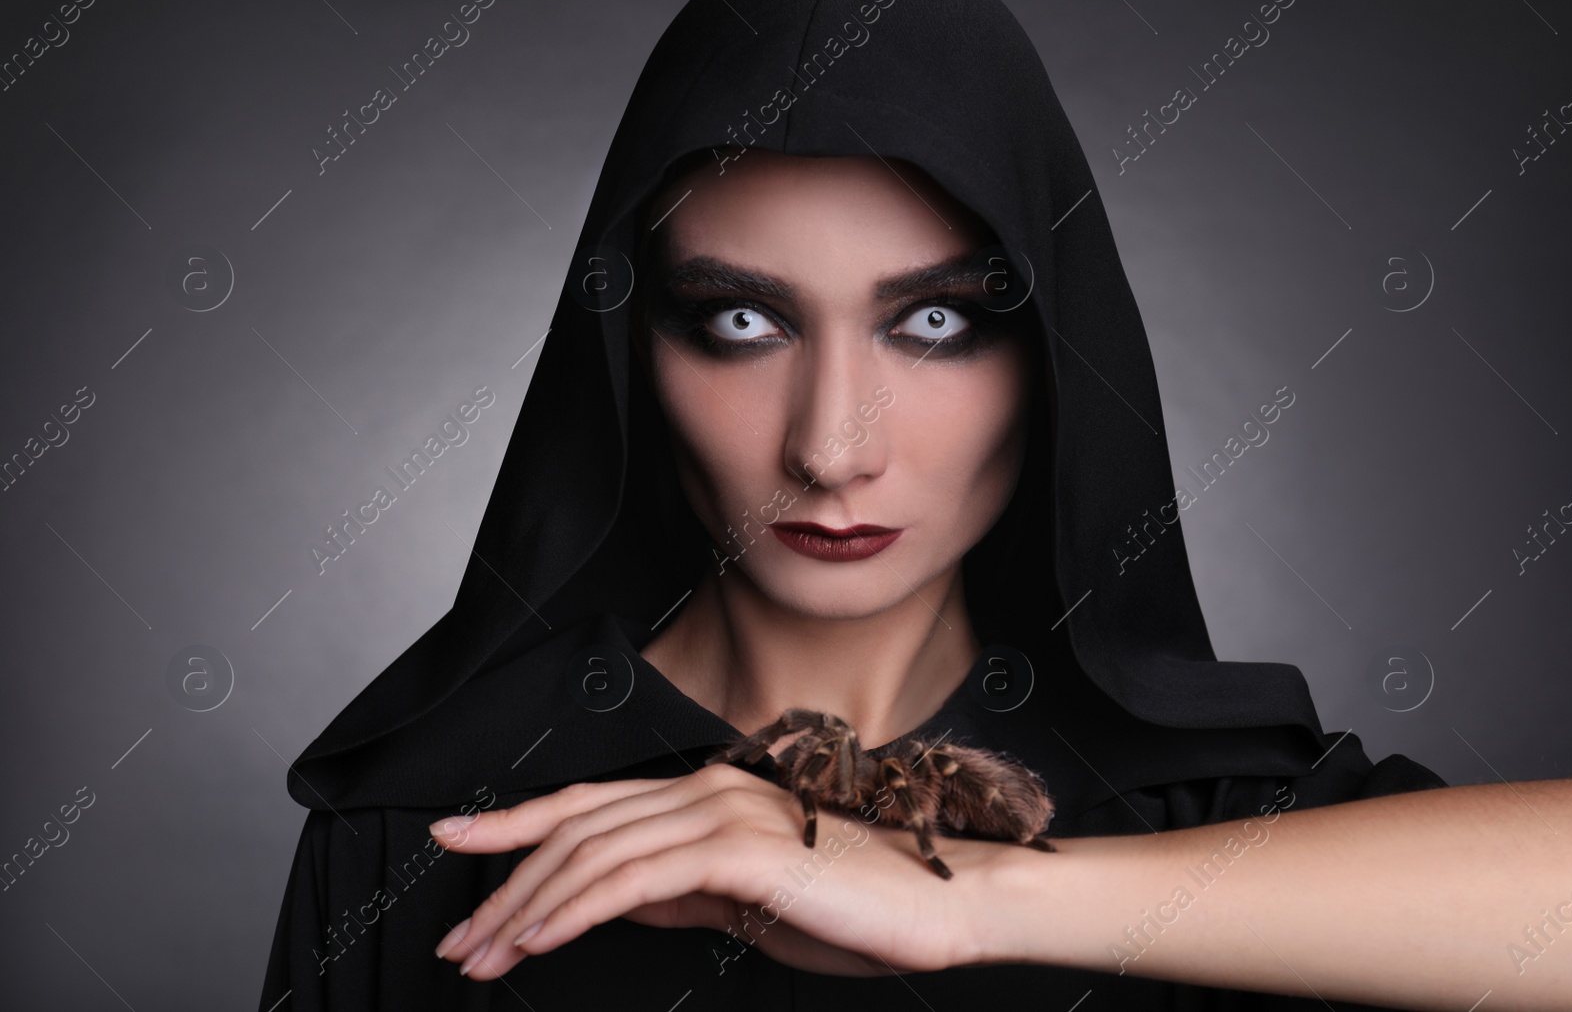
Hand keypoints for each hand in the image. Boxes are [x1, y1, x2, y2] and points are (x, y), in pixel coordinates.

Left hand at [430, 762, 1013, 979]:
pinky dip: (577, 906)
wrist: (944, 908)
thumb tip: (612, 899)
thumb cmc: (856, 910)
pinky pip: (637, 877)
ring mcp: (724, 813)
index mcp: (708, 797)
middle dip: (505, 879)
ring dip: (526, 904)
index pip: (592, 805)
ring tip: (483, 952)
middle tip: (457, 936)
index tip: (457, 842)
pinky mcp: (742, 849)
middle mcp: (708, 789)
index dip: (517, 821)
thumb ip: (679, 893)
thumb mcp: (745, 906)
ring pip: (595, 850)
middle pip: (578, 824)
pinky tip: (540, 936)